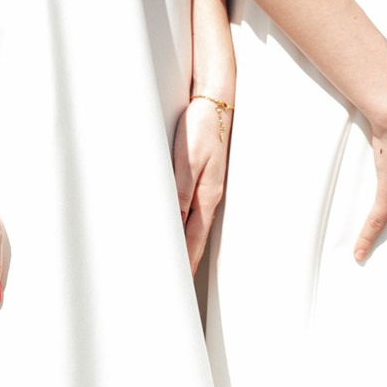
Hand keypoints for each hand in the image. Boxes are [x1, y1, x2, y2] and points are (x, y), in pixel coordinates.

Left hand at [170, 93, 232, 272]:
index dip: (184, 263)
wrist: (216, 101)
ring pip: (194, 228)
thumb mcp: (188, 159)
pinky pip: (193, 212)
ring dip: (184, 247)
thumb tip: (173, 222)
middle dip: (184, 263)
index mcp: (205, 196)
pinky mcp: (204, 180)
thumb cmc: (202, 127)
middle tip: (170, 284)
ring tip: (174, 267)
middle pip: (195, 240)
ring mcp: (208, 189)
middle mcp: (209, 197)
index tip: (172, 284)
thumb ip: (179, 191)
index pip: (193, 241)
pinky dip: (185, 228)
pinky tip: (178, 231)